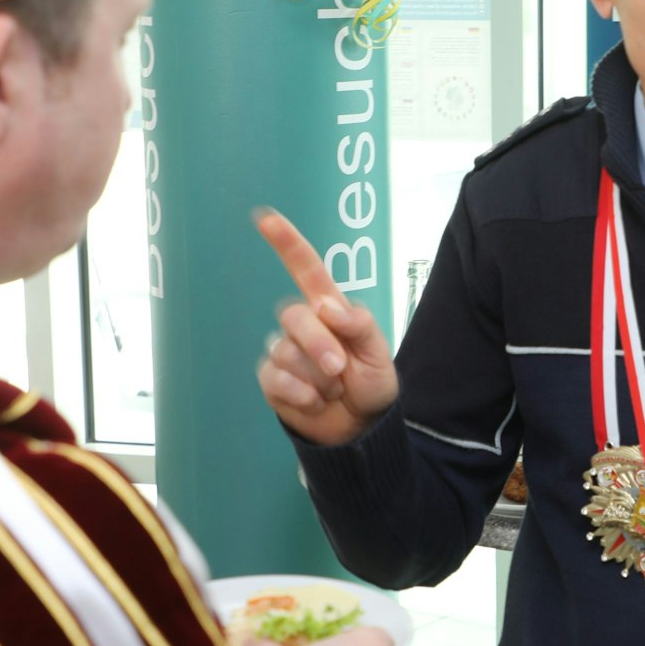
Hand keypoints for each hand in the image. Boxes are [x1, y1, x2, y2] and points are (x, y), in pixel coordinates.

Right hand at [254, 210, 399, 445]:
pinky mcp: (272, 380)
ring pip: (285, 352)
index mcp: (328, 309)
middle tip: (340, 370)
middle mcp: (301, 325)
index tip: (266, 218)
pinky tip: (315, 401)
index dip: (286, 242)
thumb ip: (359, 324)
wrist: (360, 427)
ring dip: (316, 377)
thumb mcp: (378, 352)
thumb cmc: (370, 383)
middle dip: (319, 345)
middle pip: (294, 316)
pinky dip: (301, 394)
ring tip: (333, 390)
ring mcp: (283, 352)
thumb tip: (325, 307)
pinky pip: (275, 379)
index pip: (305, 268)